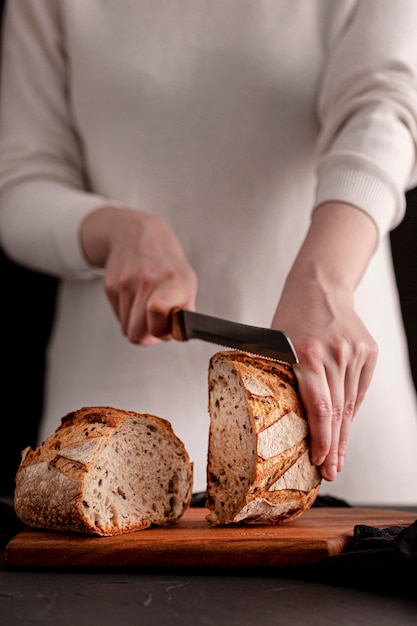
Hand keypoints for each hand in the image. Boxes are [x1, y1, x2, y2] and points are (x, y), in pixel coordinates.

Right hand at [80, 206, 196, 343]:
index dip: (161, 330)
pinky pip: (118, 317)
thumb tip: (178, 334)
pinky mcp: (110, 286)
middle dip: (148, 336)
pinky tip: (136, 298)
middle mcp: (146, 281)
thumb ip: (186, 312)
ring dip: (138, 324)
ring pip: (127, 329)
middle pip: (137, 335)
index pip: (157, 313)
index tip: (168, 327)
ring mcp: (125, 283)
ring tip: (146, 307)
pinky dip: (128, 313)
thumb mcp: (187, 282)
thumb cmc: (167, 263)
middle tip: (156, 325)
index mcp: (172, 281)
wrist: (137, 234)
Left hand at [271, 202, 377, 481]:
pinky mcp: (368, 352)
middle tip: (331, 472)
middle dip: (334, 447)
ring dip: (343, 433)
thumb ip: (277, 376)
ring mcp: (354, 353)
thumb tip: (272, 415)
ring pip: (350, 404)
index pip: (319, 406)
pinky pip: (359, 389)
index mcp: (306, 353)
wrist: (321, 286)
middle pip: (337, 411)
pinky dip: (350, 409)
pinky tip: (344, 426)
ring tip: (337, 457)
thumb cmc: (291, 316)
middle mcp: (334, 354)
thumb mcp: (273, 343)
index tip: (320, 462)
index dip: (322, 438)